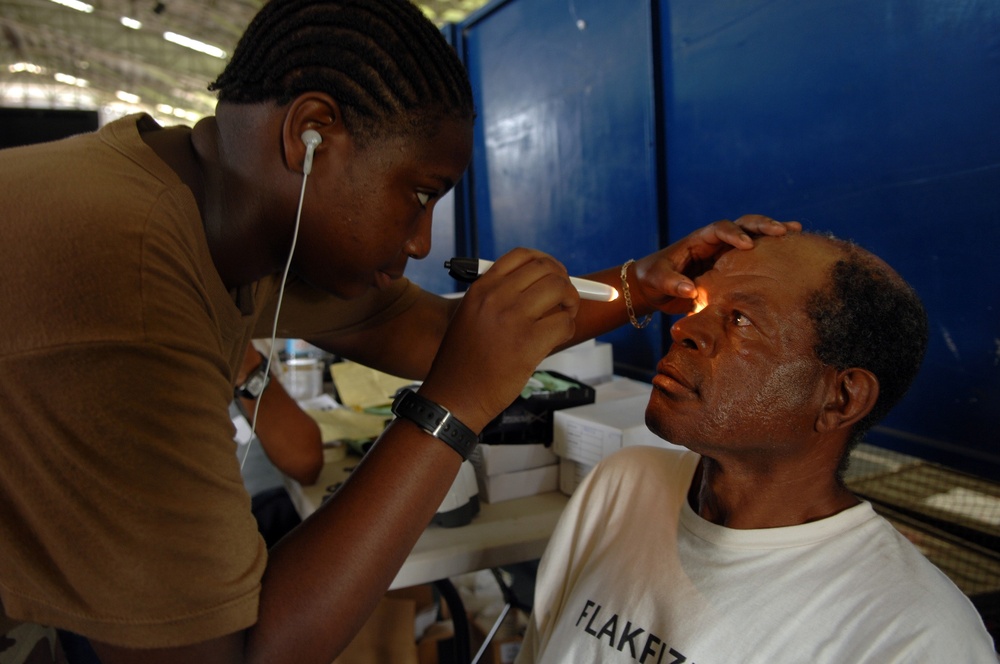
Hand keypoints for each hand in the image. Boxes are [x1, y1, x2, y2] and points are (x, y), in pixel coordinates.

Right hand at [418, 248, 579, 431]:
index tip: (554, 274)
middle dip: (564, 282)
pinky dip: (568, 328)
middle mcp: (496, 297)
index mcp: (481, 288)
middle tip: (565, 299)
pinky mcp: (527, 343)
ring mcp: (512, 319)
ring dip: (570, 302)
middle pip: (546, 269)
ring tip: (564, 317)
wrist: (453, 396)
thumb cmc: (464, 362)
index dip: (546, 262)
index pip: (522, 255)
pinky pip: (564, 323)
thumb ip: (498, 298)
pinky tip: (557, 338)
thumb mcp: (470, 316)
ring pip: (560, 290)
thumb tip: (539, 288)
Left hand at [631, 214, 800, 314]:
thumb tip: (691, 290)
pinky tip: (791, 250)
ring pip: (752, 236)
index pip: (719, 229)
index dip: (733, 234)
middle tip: (783, 231)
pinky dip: (770, 251)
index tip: (747, 245)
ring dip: (772, 232)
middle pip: (742, 225)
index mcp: (698, 240)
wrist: (652, 287)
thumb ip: (672, 284)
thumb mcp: (657, 281)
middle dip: (762, 225)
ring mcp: (724, 253)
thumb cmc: (652, 279)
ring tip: (797, 231)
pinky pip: (753, 256)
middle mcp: (714, 242)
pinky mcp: (731, 267)